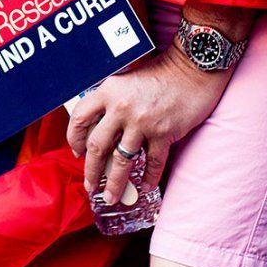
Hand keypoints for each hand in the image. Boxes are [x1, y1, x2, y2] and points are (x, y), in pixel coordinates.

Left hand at [67, 44, 230, 208]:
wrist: (192, 69)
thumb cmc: (159, 73)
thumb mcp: (125, 81)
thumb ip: (110, 101)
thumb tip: (98, 129)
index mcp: (108, 91)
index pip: (79, 119)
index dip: (74, 139)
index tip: (76, 152)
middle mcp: (121, 107)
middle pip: (97, 146)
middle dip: (91, 171)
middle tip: (90, 186)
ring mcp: (143, 122)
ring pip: (121, 161)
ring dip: (115, 183)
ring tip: (111, 196)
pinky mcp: (164, 133)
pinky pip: (152, 163)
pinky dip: (149, 178)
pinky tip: (146, 186)